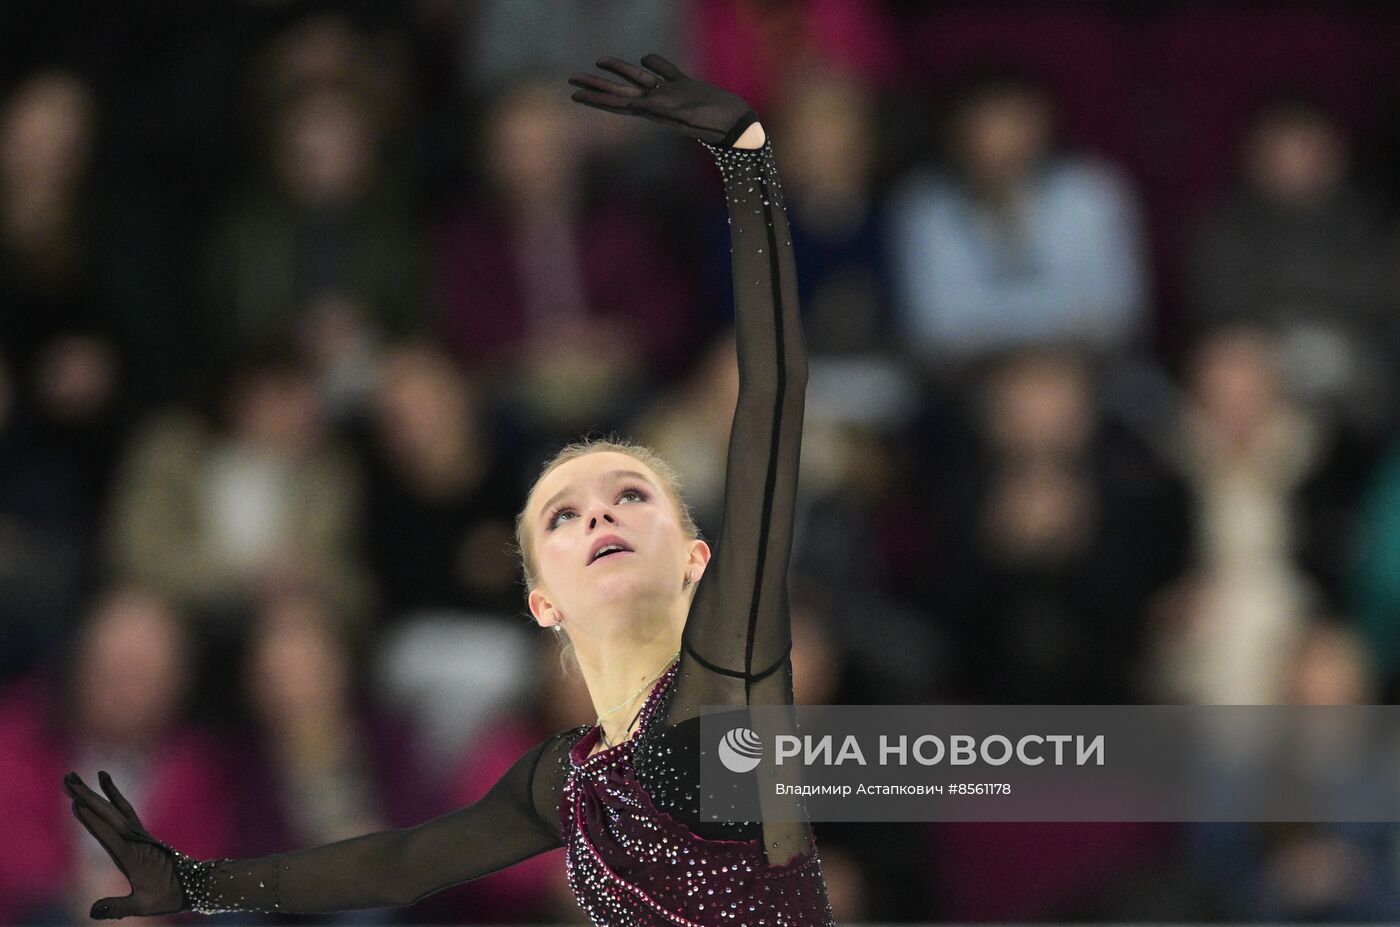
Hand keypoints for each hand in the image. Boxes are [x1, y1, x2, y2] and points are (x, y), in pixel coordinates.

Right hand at [63, 770, 185, 918]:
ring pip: (114, 808)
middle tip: (69, 778)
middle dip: (87, 796)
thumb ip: (117, 907)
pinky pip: (125, 809)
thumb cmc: (167, 896)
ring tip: (79, 776)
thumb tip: (91, 911)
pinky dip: (114, 796)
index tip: (77, 805)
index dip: (93, 821)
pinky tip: (106, 785)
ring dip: (96, 791)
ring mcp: (139, 834)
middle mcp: (135, 839)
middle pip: (107, 814)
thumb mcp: (142, 905)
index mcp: (132, 856)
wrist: (192, 883)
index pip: (109, 835)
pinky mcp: (141, 833)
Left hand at [568, 54, 757, 146]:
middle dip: (596, 85)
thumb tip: (644, 101)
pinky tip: (646, 58)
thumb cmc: (716, 124)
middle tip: (572, 79)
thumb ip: (667, 109)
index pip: (618, 103)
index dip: (596, 99)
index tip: (574, 95)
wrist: (738, 126)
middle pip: (620, 91)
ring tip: (598, 61)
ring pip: (639, 77)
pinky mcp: (685, 85)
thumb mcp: (689, 117)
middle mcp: (658, 102)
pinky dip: (654, 62)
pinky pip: (664, 71)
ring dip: (618, 69)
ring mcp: (671, 93)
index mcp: (655, 111)